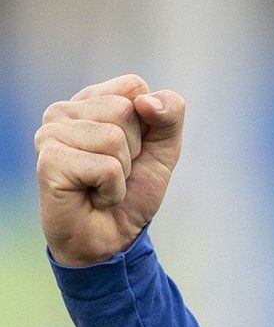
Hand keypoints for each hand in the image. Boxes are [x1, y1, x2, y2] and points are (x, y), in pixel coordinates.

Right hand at [36, 75, 184, 266]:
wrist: (111, 240)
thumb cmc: (131, 193)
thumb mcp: (163, 151)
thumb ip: (170, 117)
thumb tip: (146, 101)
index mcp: (89, 101)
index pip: (133, 86)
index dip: (148, 124)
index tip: (133, 150)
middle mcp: (63, 111)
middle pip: (125, 110)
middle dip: (135, 150)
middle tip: (116, 173)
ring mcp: (50, 133)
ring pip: (115, 138)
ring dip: (123, 173)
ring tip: (103, 185)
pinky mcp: (50, 160)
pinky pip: (107, 167)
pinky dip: (113, 190)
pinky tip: (94, 196)